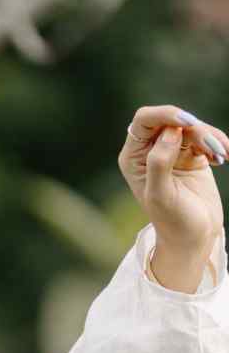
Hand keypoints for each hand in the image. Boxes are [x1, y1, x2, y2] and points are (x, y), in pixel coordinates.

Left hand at [118, 103, 225, 262]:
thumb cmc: (172, 222)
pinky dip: (217, 143)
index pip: (144, 119)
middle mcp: (149, 150)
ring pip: (192, 127)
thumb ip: (159, 162)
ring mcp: (171, 150)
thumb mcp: (162, 195)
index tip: (189, 123)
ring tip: (223, 157)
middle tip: (214, 148)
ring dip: (211, 138)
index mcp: (133, 157)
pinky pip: (205, 136)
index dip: (166, 114)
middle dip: (195, 129)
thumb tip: (170, 131)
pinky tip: (224, 158)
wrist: (192, 238)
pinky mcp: (191, 154)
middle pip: (172, 119)